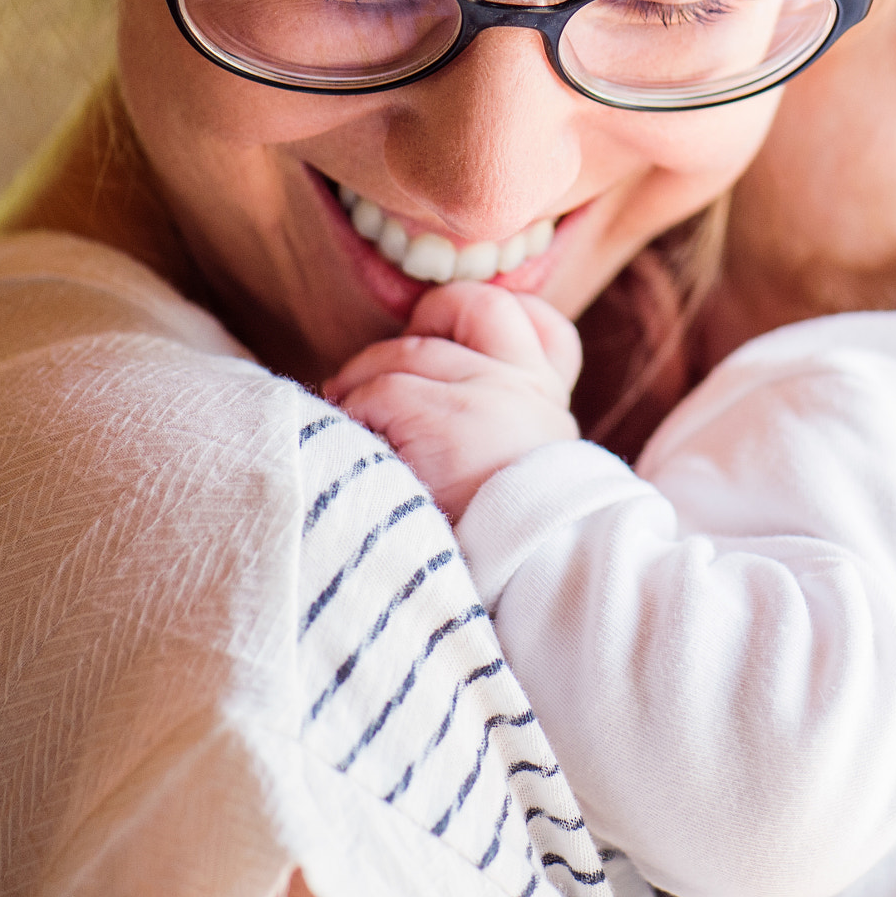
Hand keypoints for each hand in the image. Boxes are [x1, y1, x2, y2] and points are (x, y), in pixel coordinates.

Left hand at [326, 282, 582, 520]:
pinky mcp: (445, 421)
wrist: (524, 588)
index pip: (544, 325)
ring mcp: (491, 398)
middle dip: (421, 323)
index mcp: (550, 404)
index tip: (451, 334)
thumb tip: (428, 388)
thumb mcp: (522, 474)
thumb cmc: (502, 544)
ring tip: (345, 416)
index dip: (496, 315)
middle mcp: (528, 388)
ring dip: (363, 378)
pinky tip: (350, 444)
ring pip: (407, 350)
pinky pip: (379, 391)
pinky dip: (353, 411)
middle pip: (476, 307)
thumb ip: (499, 427)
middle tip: (380, 371)